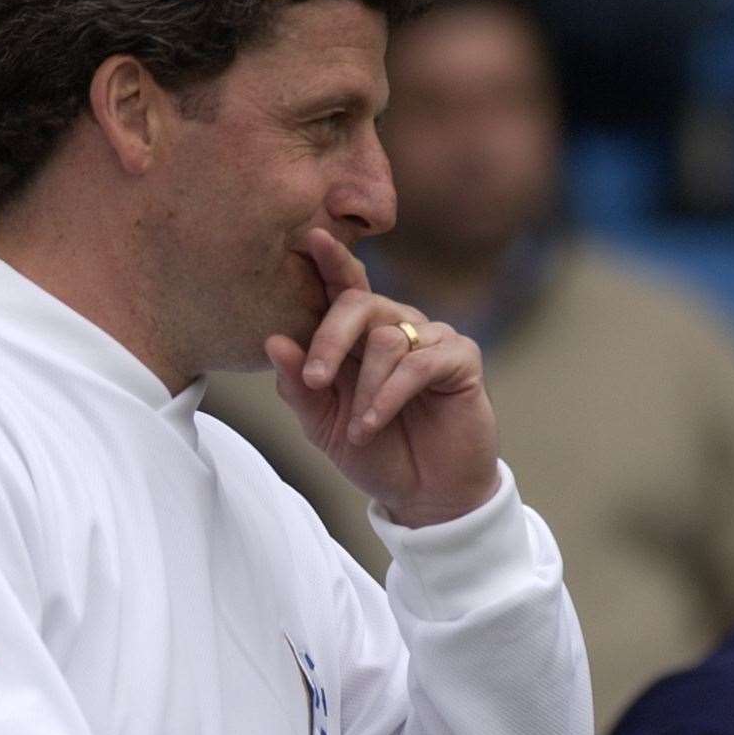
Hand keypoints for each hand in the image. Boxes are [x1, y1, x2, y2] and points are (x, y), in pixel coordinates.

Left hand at [265, 227, 499, 526]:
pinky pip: (419, 362)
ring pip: (386, 338)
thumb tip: (273, 341)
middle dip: (329, 339)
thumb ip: (298, 386)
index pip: (343, 286)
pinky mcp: (460, 359)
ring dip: (364, 390)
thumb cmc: (374, 452)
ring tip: (359, 430)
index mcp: (358, 335)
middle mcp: (394, 326)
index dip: (330, 260)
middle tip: (314, 380)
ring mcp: (430, 339)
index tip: (310, 238)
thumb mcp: (323, 424)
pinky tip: (374, 423)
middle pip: (359, 302)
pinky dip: (390, 395)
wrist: (424, 496)